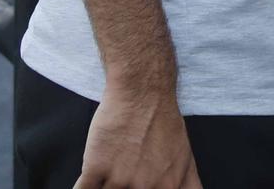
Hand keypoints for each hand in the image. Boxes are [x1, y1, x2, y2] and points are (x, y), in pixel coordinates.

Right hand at [75, 83, 201, 188]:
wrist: (143, 94)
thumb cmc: (164, 124)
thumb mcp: (185, 158)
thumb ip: (188, 186)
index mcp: (169, 187)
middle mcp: (146, 187)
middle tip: (121, 185)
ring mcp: (120, 179)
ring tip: (108, 182)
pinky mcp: (96, 167)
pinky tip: (85, 186)